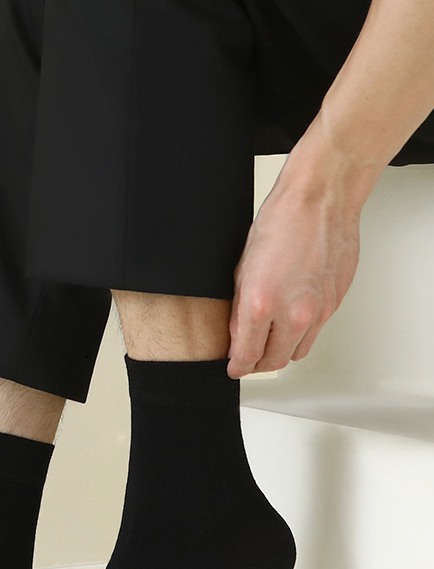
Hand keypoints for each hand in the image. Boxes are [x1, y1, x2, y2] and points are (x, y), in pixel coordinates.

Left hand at [226, 160, 361, 379]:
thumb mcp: (243, 269)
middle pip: (275, 361)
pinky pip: (316, 331)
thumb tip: (238, 334)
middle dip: (258, 364)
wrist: (321, 201)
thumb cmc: (282, 222)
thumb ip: (240, 308)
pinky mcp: (335, 304)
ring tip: (268, 342)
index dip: (238, 366)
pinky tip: (290, 320)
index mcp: (262, 304)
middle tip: (248, 359)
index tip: (234, 368)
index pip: (247, 355)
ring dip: (281, 352)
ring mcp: (318, 311)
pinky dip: (300, 333)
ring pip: (298, 351)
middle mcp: (293, 313)